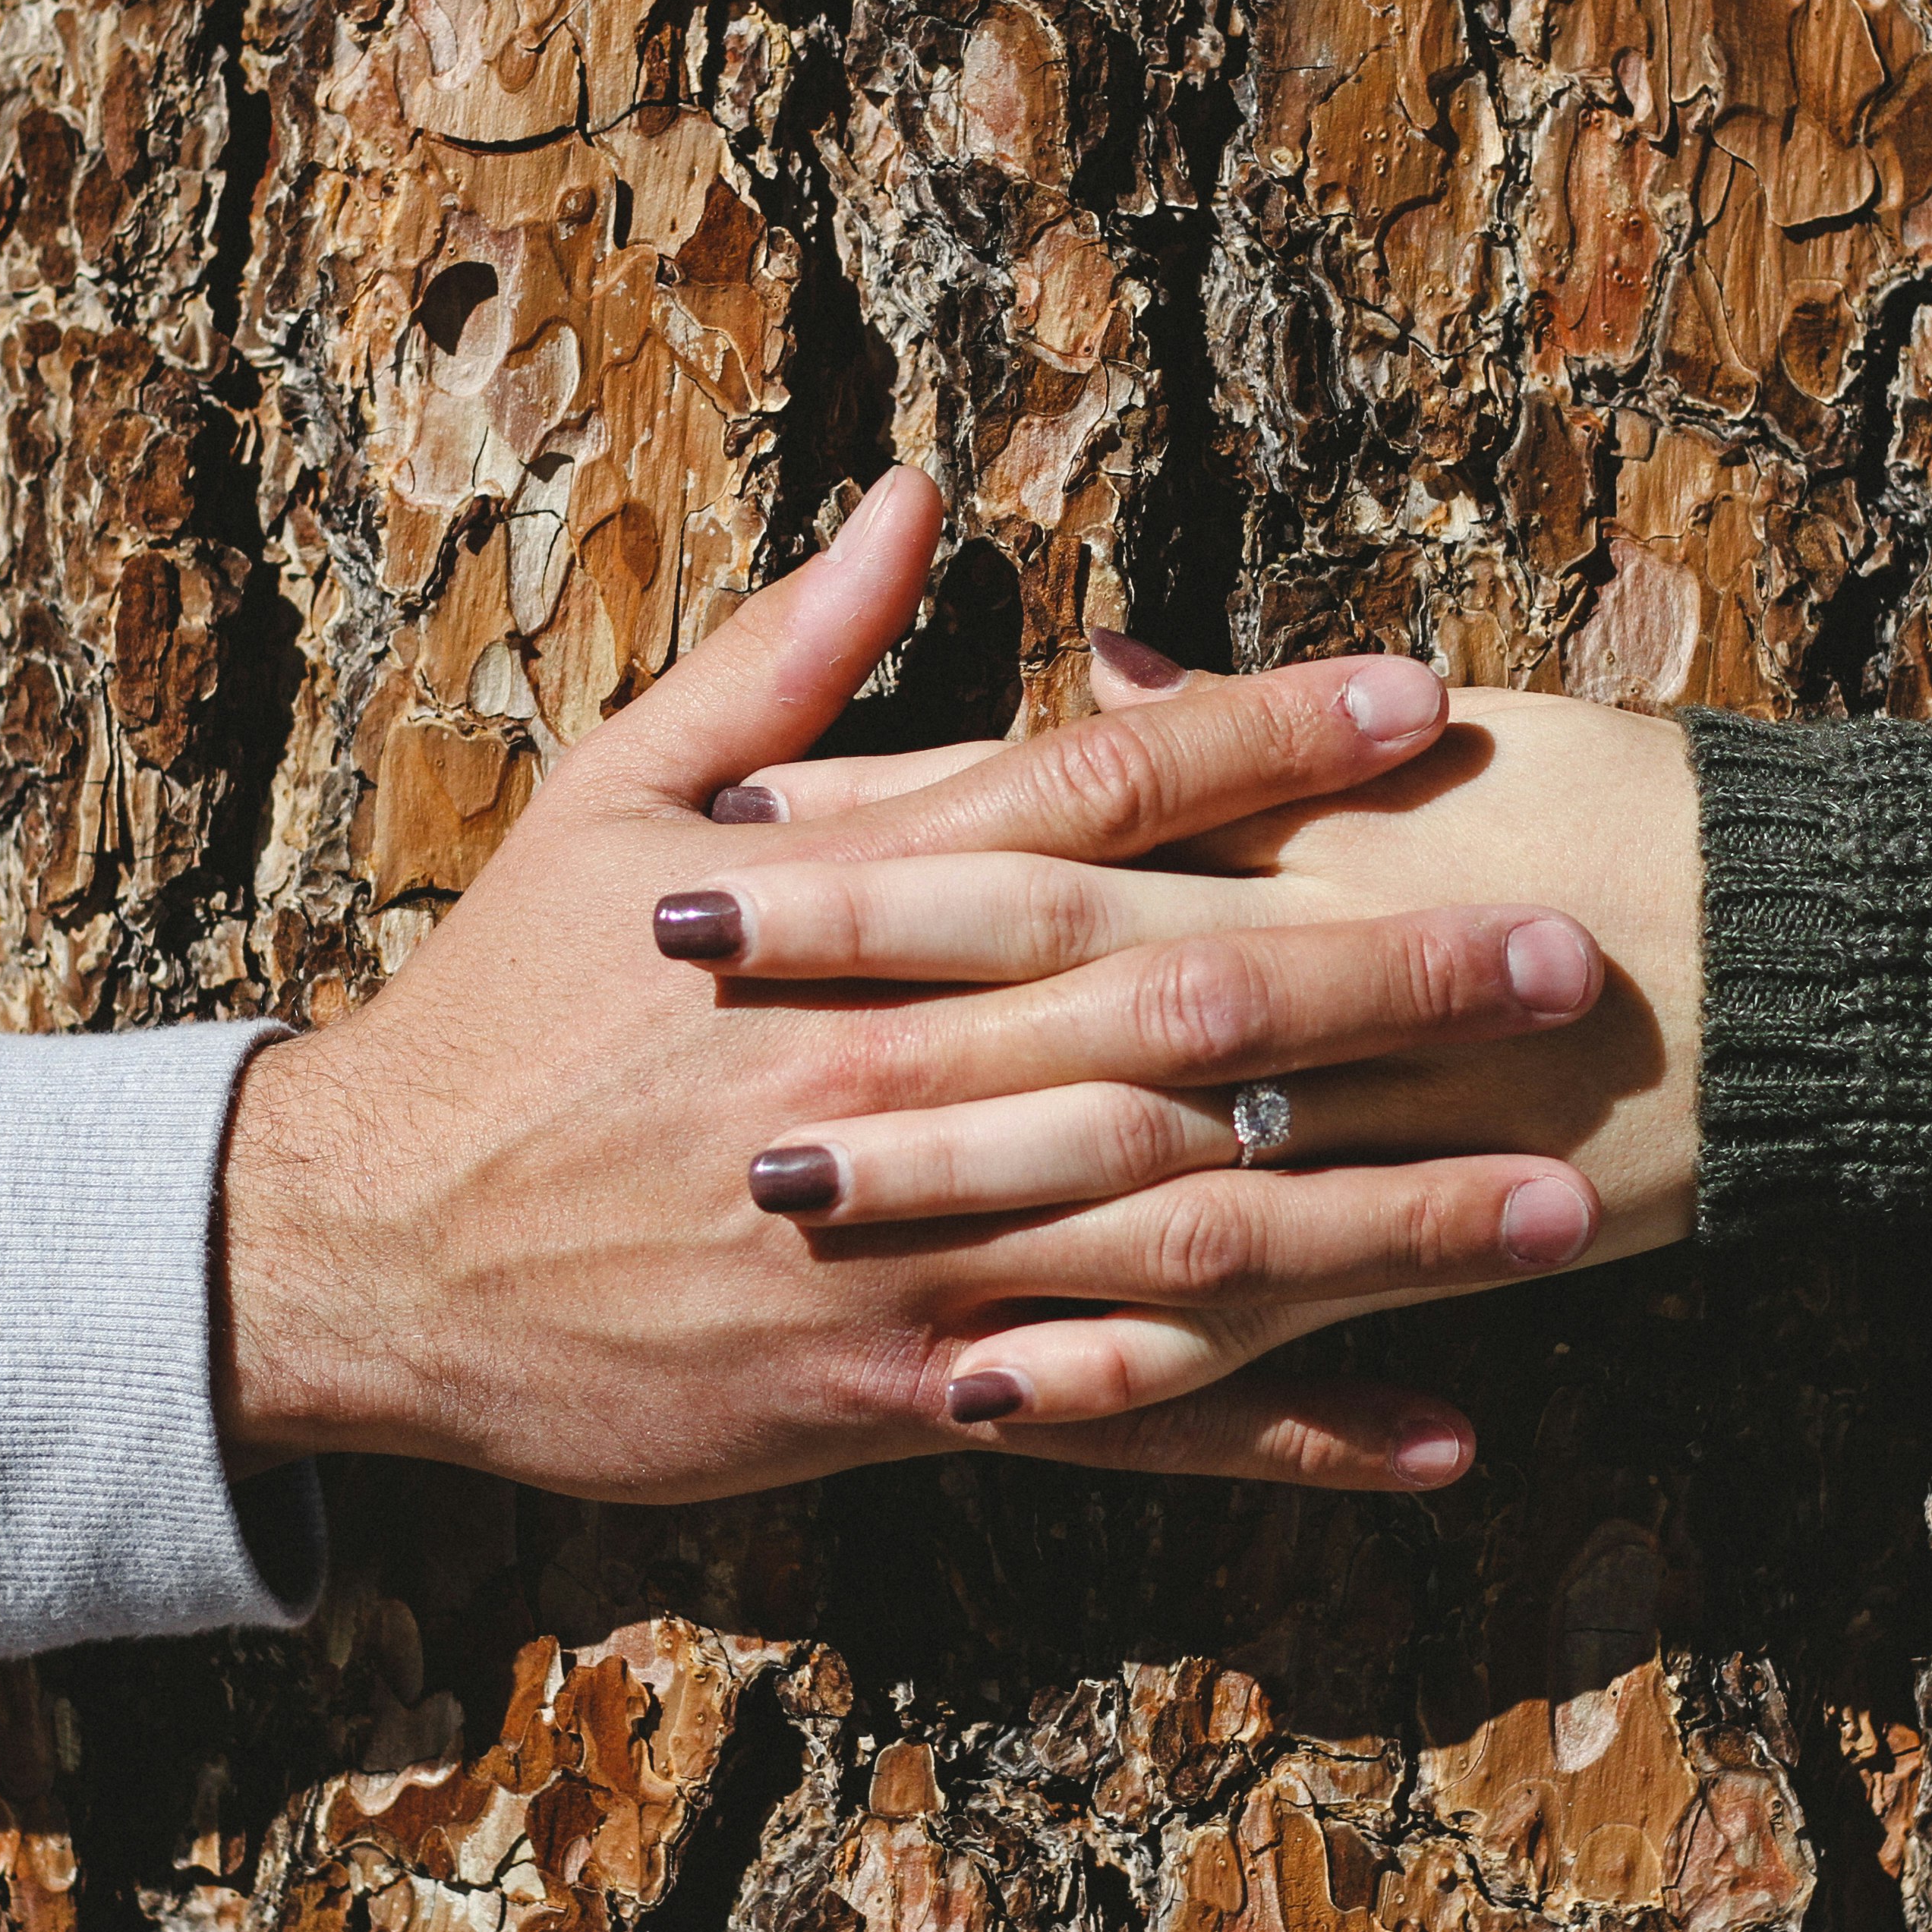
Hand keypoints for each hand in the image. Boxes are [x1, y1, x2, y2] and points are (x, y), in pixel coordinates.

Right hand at [213, 478, 1612, 1499]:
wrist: (367, 1247)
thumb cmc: (505, 1005)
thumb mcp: (609, 799)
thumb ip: (783, 662)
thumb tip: (911, 495)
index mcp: (837, 917)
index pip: (1085, 801)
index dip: (1263, 745)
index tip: (1419, 709)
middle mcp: (898, 1081)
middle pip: (1180, 1021)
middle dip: (1387, 987)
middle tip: (1563, 955)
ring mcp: (909, 1255)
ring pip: (1188, 1238)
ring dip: (1391, 1223)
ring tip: (1564, 1201)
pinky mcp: (901, 1399)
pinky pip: (1127, 1426)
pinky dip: (1287, 1436)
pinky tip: (1441, 1435)